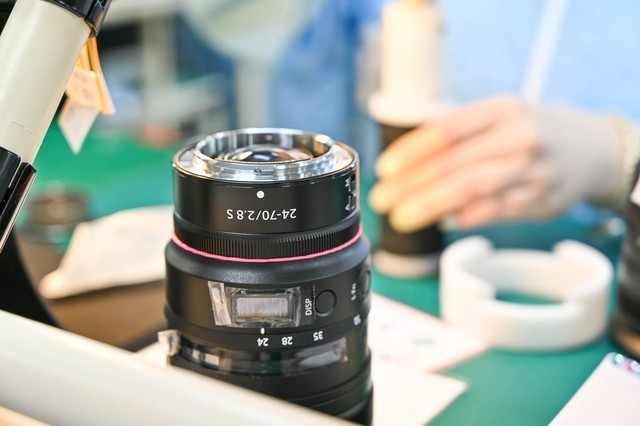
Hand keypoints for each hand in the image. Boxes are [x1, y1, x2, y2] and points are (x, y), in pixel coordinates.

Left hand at [369, 96, 623, 231]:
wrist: (592, 150)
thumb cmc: (531, 130)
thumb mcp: (501, 115)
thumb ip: (460, 134)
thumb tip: (408, 166)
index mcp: (502, 109)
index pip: (447, 129)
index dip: (411, 151)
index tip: (385, 169)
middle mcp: (518, 137)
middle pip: (453, 164)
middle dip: (411, 186)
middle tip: (382, 200)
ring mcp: (531, 171)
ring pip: (471, 190)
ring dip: (430, 206)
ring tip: (401, 217)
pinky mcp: (539, 201)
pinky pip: (493, 212)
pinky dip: (463, 217)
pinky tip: (441, 221)